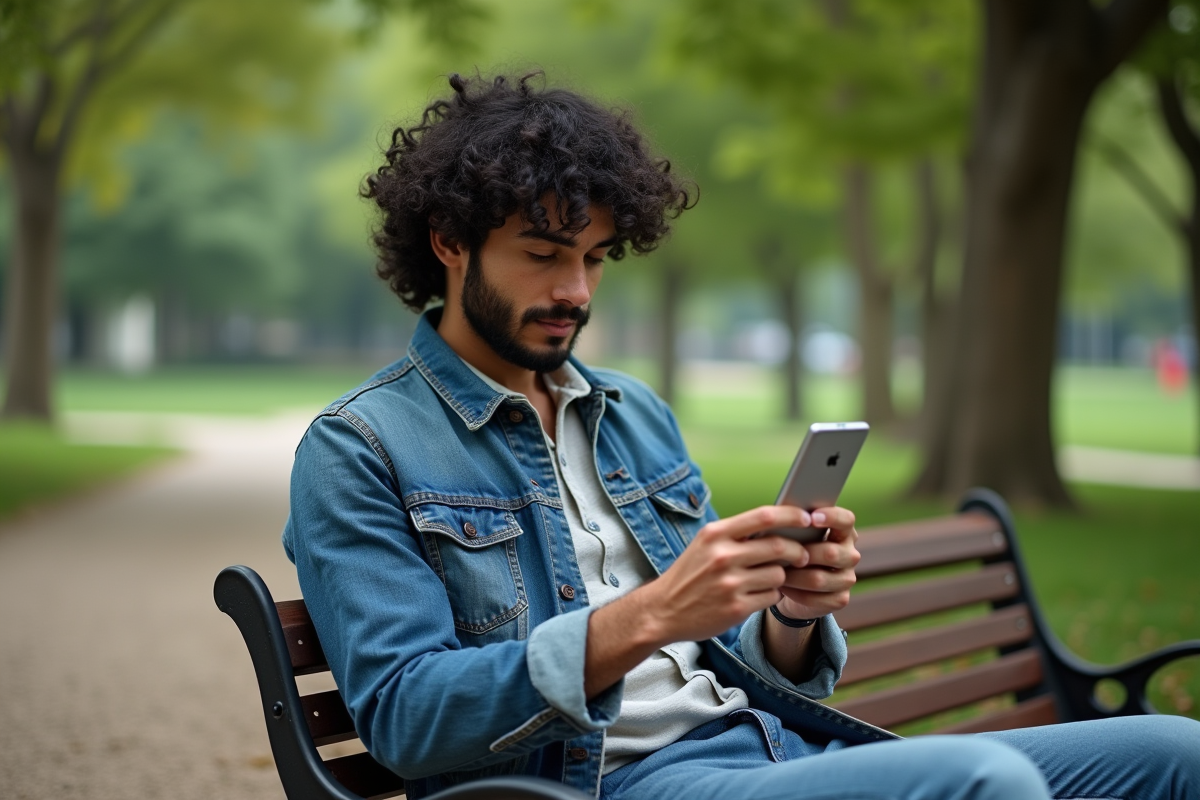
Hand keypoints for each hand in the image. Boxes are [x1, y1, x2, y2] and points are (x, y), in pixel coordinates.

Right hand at [638, 505, 812, 644]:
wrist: (663, 610)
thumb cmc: (689, 575)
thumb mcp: (705, 544)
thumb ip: (736, 534)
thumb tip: (777, 524)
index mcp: (715, 534)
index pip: (764, 516)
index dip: (791, 515)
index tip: (807, 517)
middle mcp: (723, 556)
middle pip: (779, 546)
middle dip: (797, 551)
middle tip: (802, 555)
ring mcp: (730, 584)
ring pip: (779, 574)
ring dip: (781, 577)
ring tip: (767, 579)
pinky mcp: (736, 608)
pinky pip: (771, 596)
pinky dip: (771, 595)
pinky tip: (758, 595)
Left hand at [775, 506, 859, 620]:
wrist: (795, 585)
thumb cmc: (793, 548)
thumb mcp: (795, 534)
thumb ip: (795, 523)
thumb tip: (781, 513)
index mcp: (843, 532)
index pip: (846, 520)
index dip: (832, 517)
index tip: (812, 517)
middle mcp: (851, 554)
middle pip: (831, 553)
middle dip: (802, 554)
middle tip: (780, 553)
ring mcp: (848, 578)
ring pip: (819, 579)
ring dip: (794, 576)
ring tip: (776, 571)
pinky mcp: (840, 599)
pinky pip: (816, 598)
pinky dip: (795, 593)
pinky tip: (782, 587)